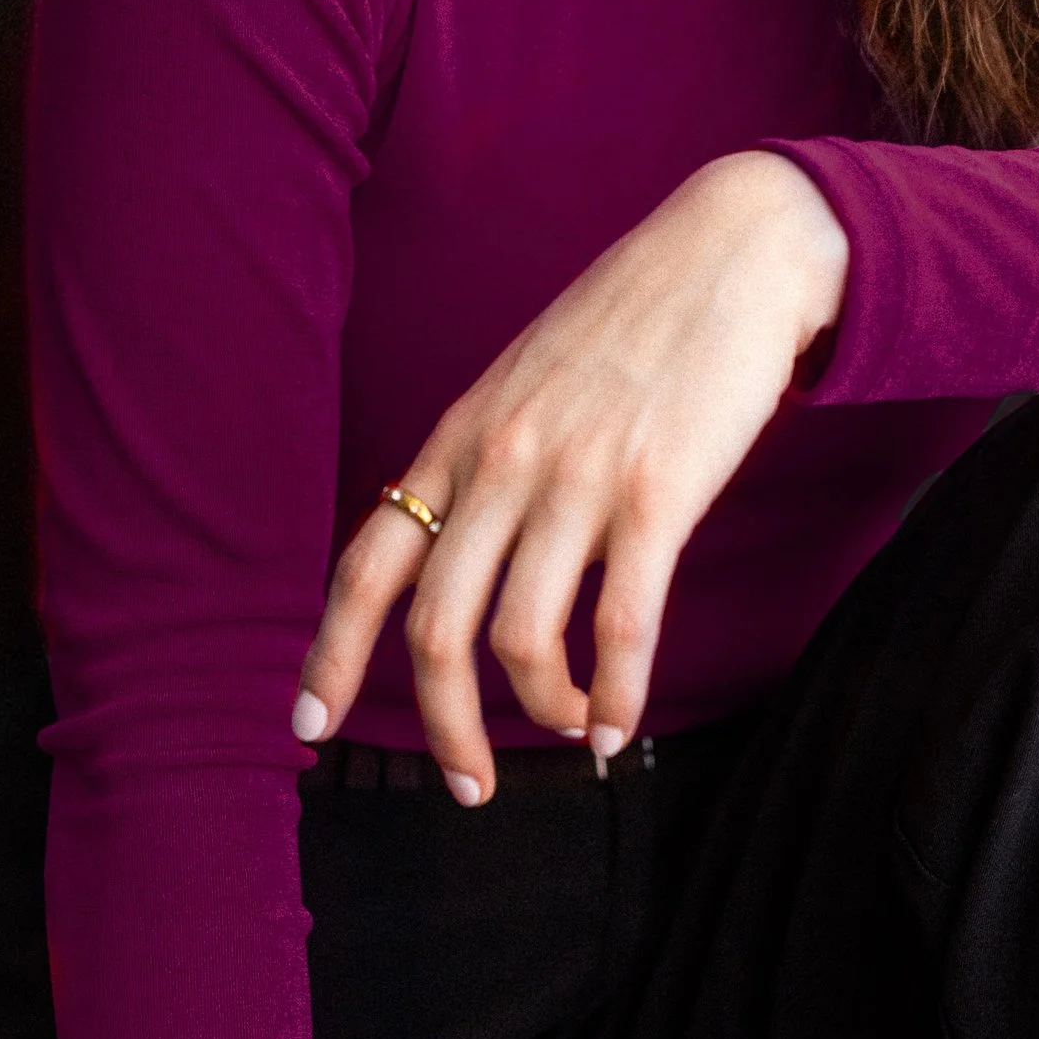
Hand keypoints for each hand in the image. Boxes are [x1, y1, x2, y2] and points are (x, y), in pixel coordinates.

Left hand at [295, 152, 848, 797]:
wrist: (730, 254)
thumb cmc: (630, 323)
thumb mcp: (524, 383)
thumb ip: (484, 463)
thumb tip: (460, 551)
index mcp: (458, 439)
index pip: (367, 565)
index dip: (329, 654)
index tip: (308, 723)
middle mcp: (501, 464)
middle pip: (433, 628)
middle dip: (442, 726)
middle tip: (467, 784)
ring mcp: (577, 480)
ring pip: (517, 639)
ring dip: (537, 712)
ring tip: (564, 732)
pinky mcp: (658, 495)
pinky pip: (619, 626)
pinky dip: (612, 695)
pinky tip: (616, 728)